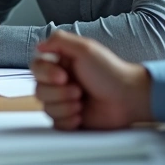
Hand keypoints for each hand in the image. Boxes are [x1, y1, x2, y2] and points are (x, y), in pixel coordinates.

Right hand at [31, 31, 152, 130]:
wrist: (128, 98)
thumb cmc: (110, 72)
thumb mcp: (85, 48)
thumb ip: (59, 40)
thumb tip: (39, 46)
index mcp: (60, 64)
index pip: (36, 68)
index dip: (46, 74)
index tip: (63, 76)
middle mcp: (59, 83)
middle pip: (39, 91)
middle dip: (59, 93)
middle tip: (79, 91)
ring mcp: (64, 102)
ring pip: (46, 108)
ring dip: (65, 107)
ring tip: (82, 103)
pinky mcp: (69, 119)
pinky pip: (55, 124)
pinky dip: (68, 121)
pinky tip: (81, 116)